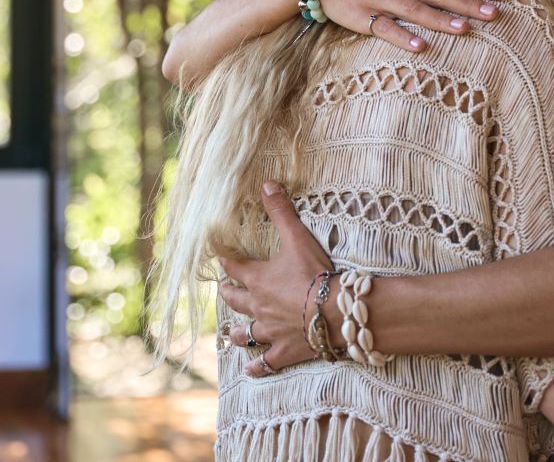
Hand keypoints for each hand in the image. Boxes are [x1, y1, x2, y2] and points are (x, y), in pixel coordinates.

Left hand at [218, 181, 334, 376]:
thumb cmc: (316, 273)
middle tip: (225, 290)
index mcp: (258, 279)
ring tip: (230, 332)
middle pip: (236, 300)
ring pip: (246, 333)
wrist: (336, 312)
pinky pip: (266, 362)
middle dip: (229, 293)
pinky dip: (256, 367)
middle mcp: (258, 306)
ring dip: (237, 331)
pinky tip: (248, 371)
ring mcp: (271, 331)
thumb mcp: (298, 237)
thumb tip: (267, 183)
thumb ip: (281, 211)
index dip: (225, 260)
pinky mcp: (285, 350)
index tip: (217, 256)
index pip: (234, 267)